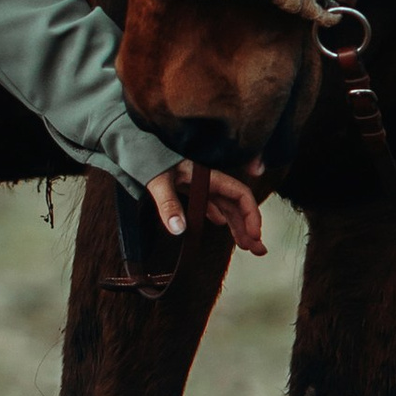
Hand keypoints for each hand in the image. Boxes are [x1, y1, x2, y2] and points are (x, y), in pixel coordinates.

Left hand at [146, 160, 266, 259]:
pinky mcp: (191, 188)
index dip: (251, 214)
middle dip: (249, 227)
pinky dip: (219, 216)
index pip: (240, 194)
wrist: (137, 145)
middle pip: (237, 205)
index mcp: (208, 176)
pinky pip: (211, 204)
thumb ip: (168, 204)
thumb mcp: (159, 180)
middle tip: (258, 250)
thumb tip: (178, 229)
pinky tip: (221, 226)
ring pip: (226, 207)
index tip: (254, 234)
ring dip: (237, 225)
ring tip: (245, 246)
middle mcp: (209, 181)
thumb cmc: (150, 157)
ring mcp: (201, 185)